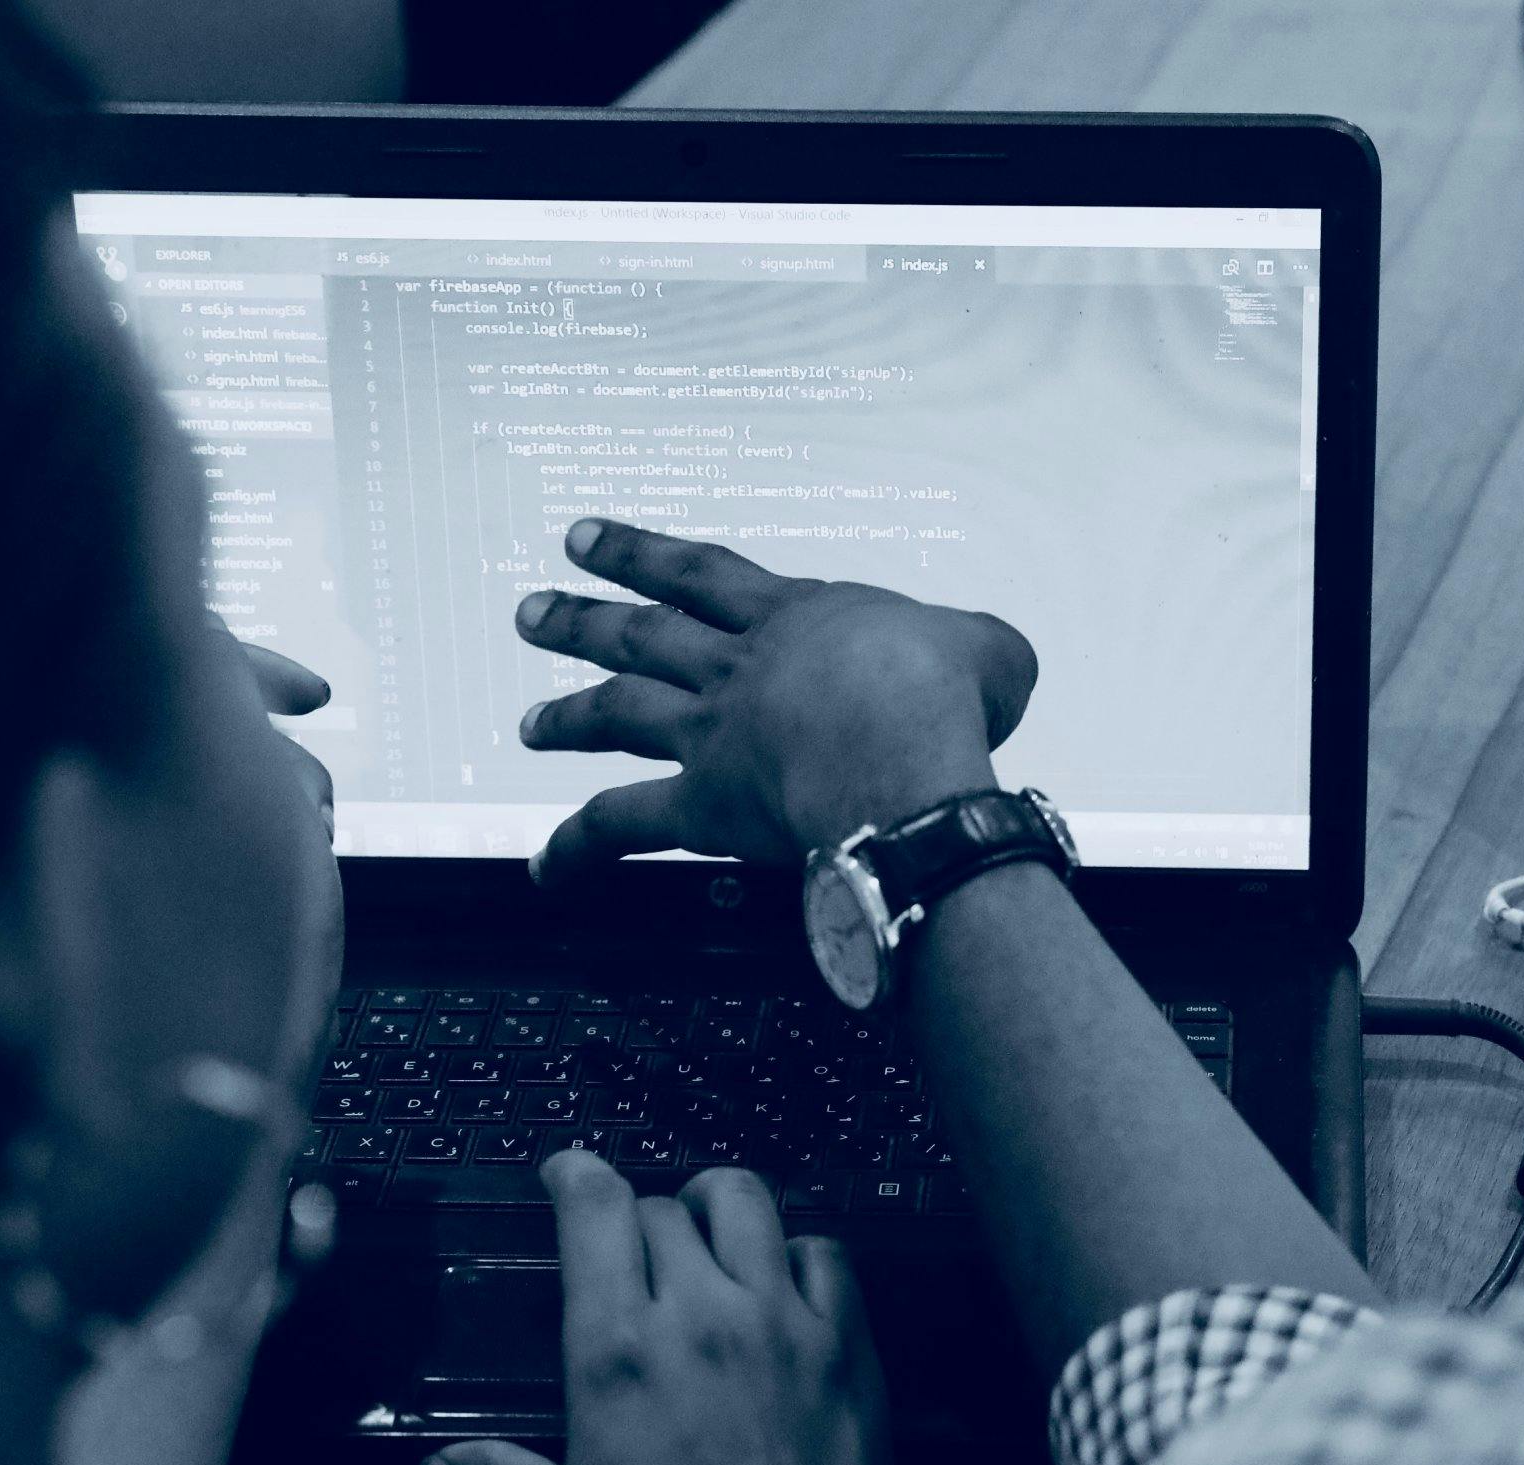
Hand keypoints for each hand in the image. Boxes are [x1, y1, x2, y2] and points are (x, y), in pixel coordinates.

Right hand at [427, 1157, 890, 1464]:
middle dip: (642, 1213)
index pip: (597, 1208)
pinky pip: (828, 1254)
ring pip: (752, 1204)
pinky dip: (800, 1251)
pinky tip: (785, 1281)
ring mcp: (783, 1325)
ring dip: (721, 1205)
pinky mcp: (848, 1349)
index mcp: (616, 1350)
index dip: (578, 1174)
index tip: (568, 1172)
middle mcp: (702, 1315)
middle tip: (638, 1244)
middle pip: (667, 1206)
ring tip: (711, 1230)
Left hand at [512, 521, 1038, 877]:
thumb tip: (994, 667)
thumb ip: (977, 648)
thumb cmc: (943, 699)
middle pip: (641, 634)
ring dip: (567, 716)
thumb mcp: (987, 649)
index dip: (639, 553)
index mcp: (794, 617)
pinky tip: (545, 866)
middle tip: (534, 610)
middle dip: (581, 619)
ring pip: (619, 713)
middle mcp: (737, 668)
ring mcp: (711, 735)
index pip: (700, 573)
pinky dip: (578, 847)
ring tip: (529, 725)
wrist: (901, 753)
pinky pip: (622, 827)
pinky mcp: (704, 805)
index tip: (587, 539)